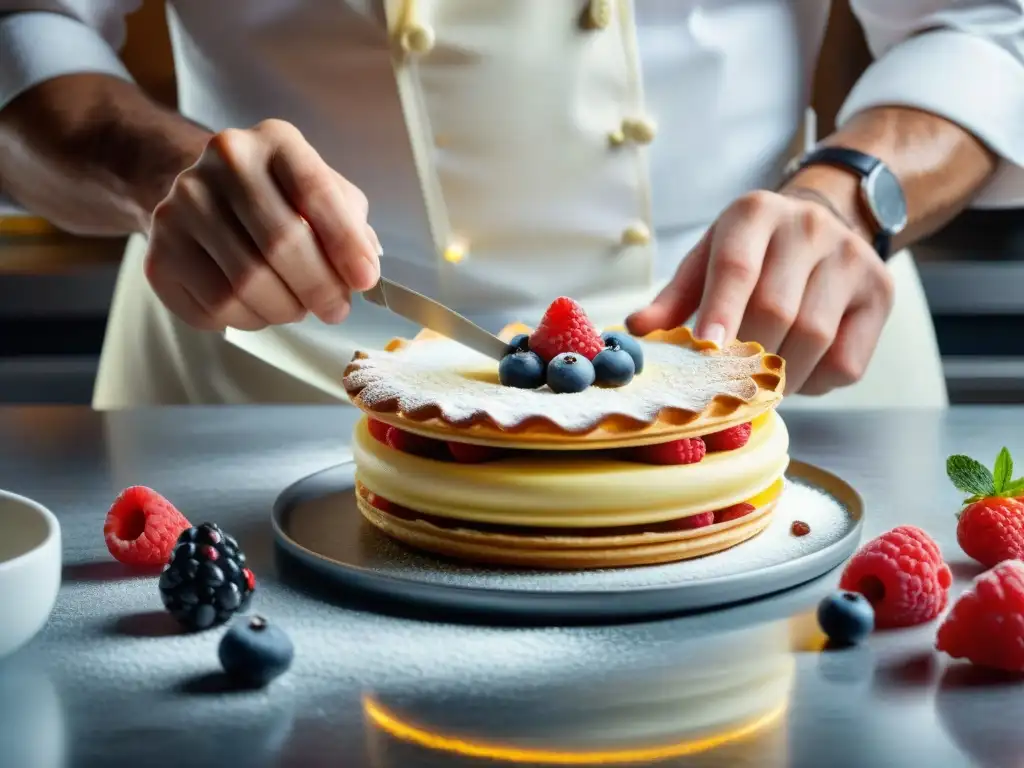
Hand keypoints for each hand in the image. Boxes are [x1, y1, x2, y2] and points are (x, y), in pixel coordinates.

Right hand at [144, 119, 379, 330]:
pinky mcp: (159, 252)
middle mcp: (223, 163)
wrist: (204, 196)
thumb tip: (363, 268)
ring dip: (285, 309)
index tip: (365, 280)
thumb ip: (350, 225)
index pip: (316, 191)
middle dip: (319, 288)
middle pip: (280, 242)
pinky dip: (250, 320)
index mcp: (275, 142)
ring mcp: (181, 205)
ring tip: (297, 306)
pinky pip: (214, 307)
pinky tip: (260, 308)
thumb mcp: (323, 193)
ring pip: (245, 284)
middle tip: (336, 309)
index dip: (345, 243)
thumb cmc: (278, 199)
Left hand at [627, 189, 894, 394]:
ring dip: (780, 375)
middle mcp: (808, 227)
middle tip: (725, 385)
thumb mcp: (706, 259)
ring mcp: (852, 258)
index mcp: (754, 214)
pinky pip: (847, 361)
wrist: (827, 222)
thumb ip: (674, 298)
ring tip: (758, 381)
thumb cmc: (751, 253)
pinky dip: (816, 381)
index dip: (721, 313)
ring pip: (814, 338)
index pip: (737, 268)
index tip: (707, 352)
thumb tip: (638, 330)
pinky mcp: (881, 292)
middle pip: (777, 310)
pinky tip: (799, 370)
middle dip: (747, 357)